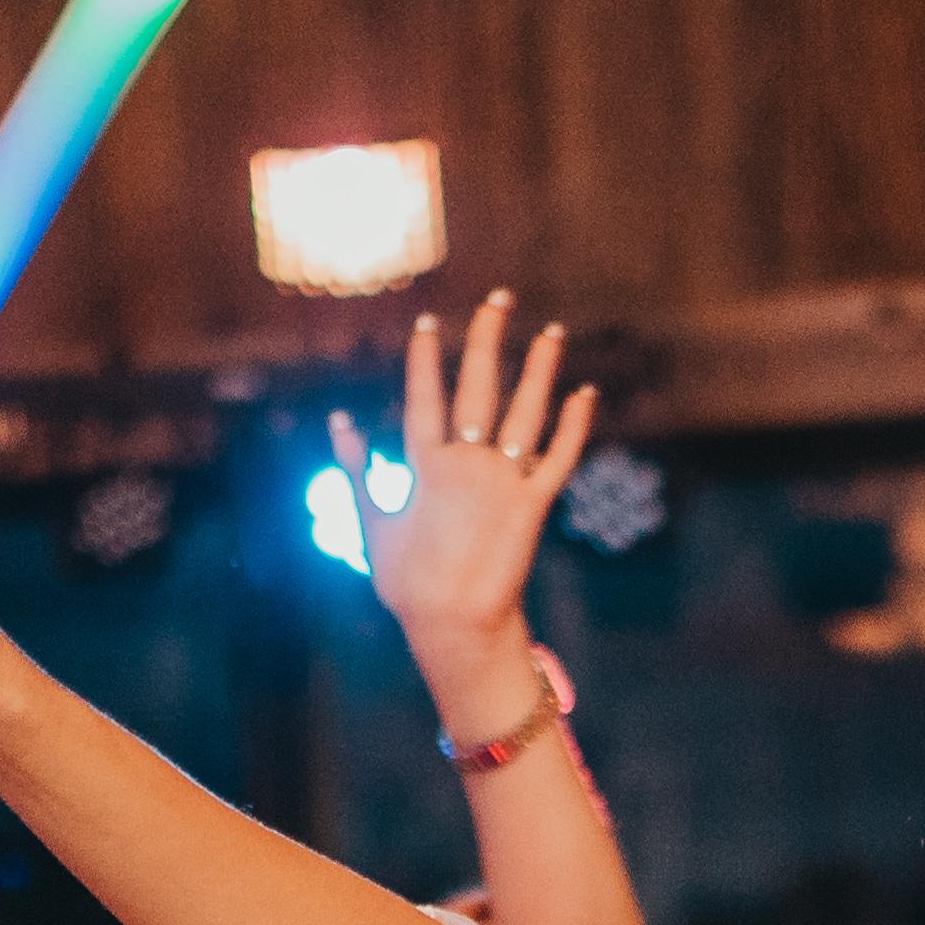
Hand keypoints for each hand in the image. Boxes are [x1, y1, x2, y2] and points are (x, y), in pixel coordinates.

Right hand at [351, 292, 596, 724]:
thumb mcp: (374, 522)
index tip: (429, 321)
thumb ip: (358, 468)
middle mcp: (467, 463)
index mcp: (425, 465)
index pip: (425, 395)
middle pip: (479, 386)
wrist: (455, 625)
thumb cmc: (408, 583)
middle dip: (489, 338)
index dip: (426, 356)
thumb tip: (339, 421)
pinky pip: (560, 457)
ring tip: (553, 332)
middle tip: (501, 299)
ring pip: (527, 411)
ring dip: (541, 369)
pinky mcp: (535, 504)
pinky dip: (575, 425)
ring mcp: (504, 481)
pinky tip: (586, 394)